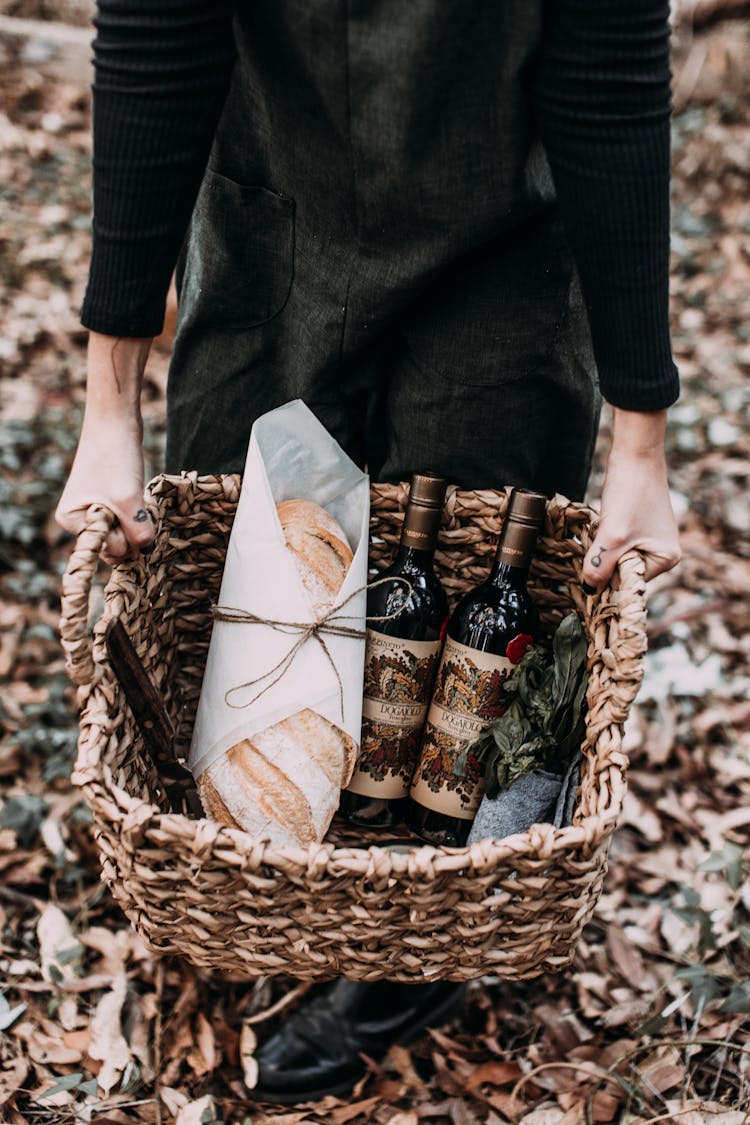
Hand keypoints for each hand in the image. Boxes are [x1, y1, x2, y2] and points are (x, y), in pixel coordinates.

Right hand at [55, 332, 155, 563]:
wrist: (116, 423)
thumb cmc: (115, 458)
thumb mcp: (129, 499)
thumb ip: (137, 531)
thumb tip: (145, 551)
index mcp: (71, 521)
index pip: (106, 549)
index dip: (126, 537)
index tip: (128, 511)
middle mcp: (78, 519)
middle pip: (114, 545)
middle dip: (131, 532)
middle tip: (136, 505)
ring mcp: (94, 511)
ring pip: (124, 534)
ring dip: (137, 524)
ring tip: (135, 498)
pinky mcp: (108, 503)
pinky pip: (127, 521)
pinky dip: (137, 514)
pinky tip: (136, 496)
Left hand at [582, 408, 680, 591]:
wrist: (634, 455)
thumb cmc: (630, 492)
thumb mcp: (613, 536)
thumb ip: (600, 567)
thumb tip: (590, 592)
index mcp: (665, 560)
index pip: (627, 583)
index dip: (607, 573)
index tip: (595, 558)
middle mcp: (662, 554)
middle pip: (621, 572)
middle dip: (605, 558)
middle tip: (603, 534)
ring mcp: (649, 540)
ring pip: (614, 557)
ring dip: (603, 546)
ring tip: (608, 523)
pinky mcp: (637, 528)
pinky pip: (615, 544)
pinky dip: (605, 536)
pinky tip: (608, 518)